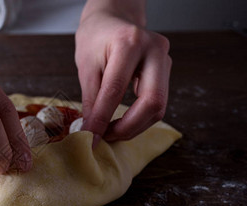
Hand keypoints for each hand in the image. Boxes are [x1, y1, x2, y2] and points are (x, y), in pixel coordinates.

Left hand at [75, 9, 171, 145]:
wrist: (112, 20)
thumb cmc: (96, 40)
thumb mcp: (86, 67)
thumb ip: (91, 100)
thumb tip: (91, 131)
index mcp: (128, 43)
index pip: (115, 90)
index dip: (102, 119)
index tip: (91, 137)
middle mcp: (154, 49)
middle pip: (152, 102)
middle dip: (128, 127)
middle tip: (106, 137)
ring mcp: (165, 59)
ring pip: (159, 106)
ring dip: (135, 126)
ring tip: (111, 132)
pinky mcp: (166, 69)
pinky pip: (158, 102)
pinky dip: (139, 118)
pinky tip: (122, 123)